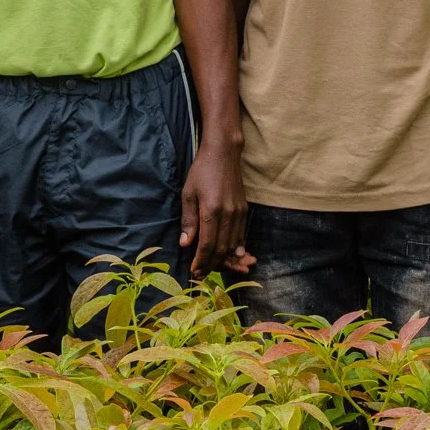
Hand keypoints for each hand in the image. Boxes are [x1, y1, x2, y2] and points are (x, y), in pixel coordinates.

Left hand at [179, 139, 251, 277]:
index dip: (201, 261)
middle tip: (201, 274)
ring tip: (215, 269)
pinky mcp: (244, 210)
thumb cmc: (201, 171)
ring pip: (233, 245)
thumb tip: (185, 244)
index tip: (194, 271)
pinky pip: (241, 235)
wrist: (224, 154)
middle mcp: (228, 214)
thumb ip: (189, 220)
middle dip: (211, 265)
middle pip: (221, 249)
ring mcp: (239, 213)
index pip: (207, 244)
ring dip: (225, 260)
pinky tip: (234, 258)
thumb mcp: (188, 193)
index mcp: (211, 210)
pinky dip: (237, 249)